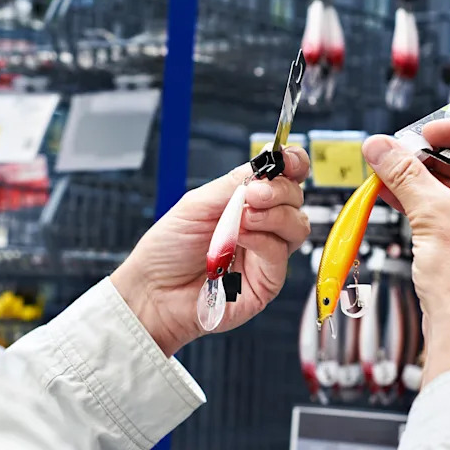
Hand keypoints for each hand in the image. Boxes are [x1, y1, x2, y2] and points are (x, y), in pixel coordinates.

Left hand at [111, 148, 310, 355]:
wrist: (152, 290)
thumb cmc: (168, 249)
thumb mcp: (197, 204)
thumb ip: (233, 184)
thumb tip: (264, 166)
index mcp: (248, 202)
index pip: (286, 178)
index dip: (293, 164)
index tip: (286, 159)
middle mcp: (263, 226)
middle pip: (296, 199)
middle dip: (279, 190)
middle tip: (254, 193)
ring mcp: (267, 254)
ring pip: (297, 226)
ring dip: (273, 215)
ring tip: (243, 217)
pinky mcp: (267, 282)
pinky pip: (278, 253)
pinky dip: (261, 240)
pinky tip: (240, 237)